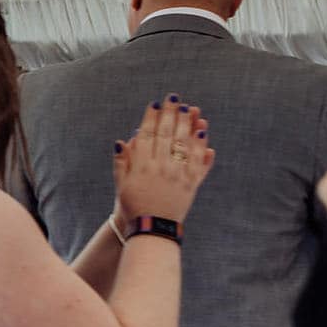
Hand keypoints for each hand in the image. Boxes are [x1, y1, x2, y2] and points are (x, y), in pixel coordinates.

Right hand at [113, 96, 213, 224]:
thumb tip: (122, 140)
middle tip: (175, 98)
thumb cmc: (133, 205)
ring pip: (185, 144)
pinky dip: (203, 146)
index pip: (148, 135)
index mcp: (142, 166)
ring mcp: (178, 175)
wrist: (152, 228)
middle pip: (168, 135)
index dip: (152, 118)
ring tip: (191, 109)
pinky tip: (204, 133)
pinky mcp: (192, 184)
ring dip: (189, 124)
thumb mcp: (121, 184)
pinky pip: (199, 162)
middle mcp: (161, 167)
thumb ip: (122, 162)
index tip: (156, 104)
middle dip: (171, 114)